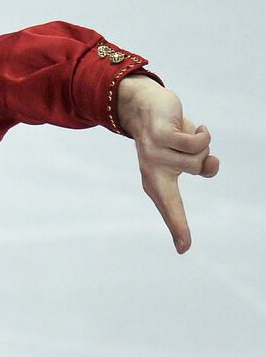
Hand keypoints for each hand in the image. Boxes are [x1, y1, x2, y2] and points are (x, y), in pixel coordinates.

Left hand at [116, 74, 219, 253]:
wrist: (144, 107)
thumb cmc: (169, 135)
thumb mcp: (188, 155)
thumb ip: (202, 165)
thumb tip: (212, 165)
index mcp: (156, 184)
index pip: (171, 210)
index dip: (178, 229)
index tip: (184, 249)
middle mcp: (152, 173)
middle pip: (199, 168)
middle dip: (202, 153)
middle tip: (184, 144)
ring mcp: (153, 155)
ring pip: (199, 154)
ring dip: (199, 140)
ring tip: (182, 134)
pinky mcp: (159, 136)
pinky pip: (195, 141)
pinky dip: (201, 132)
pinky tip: (194, 126)